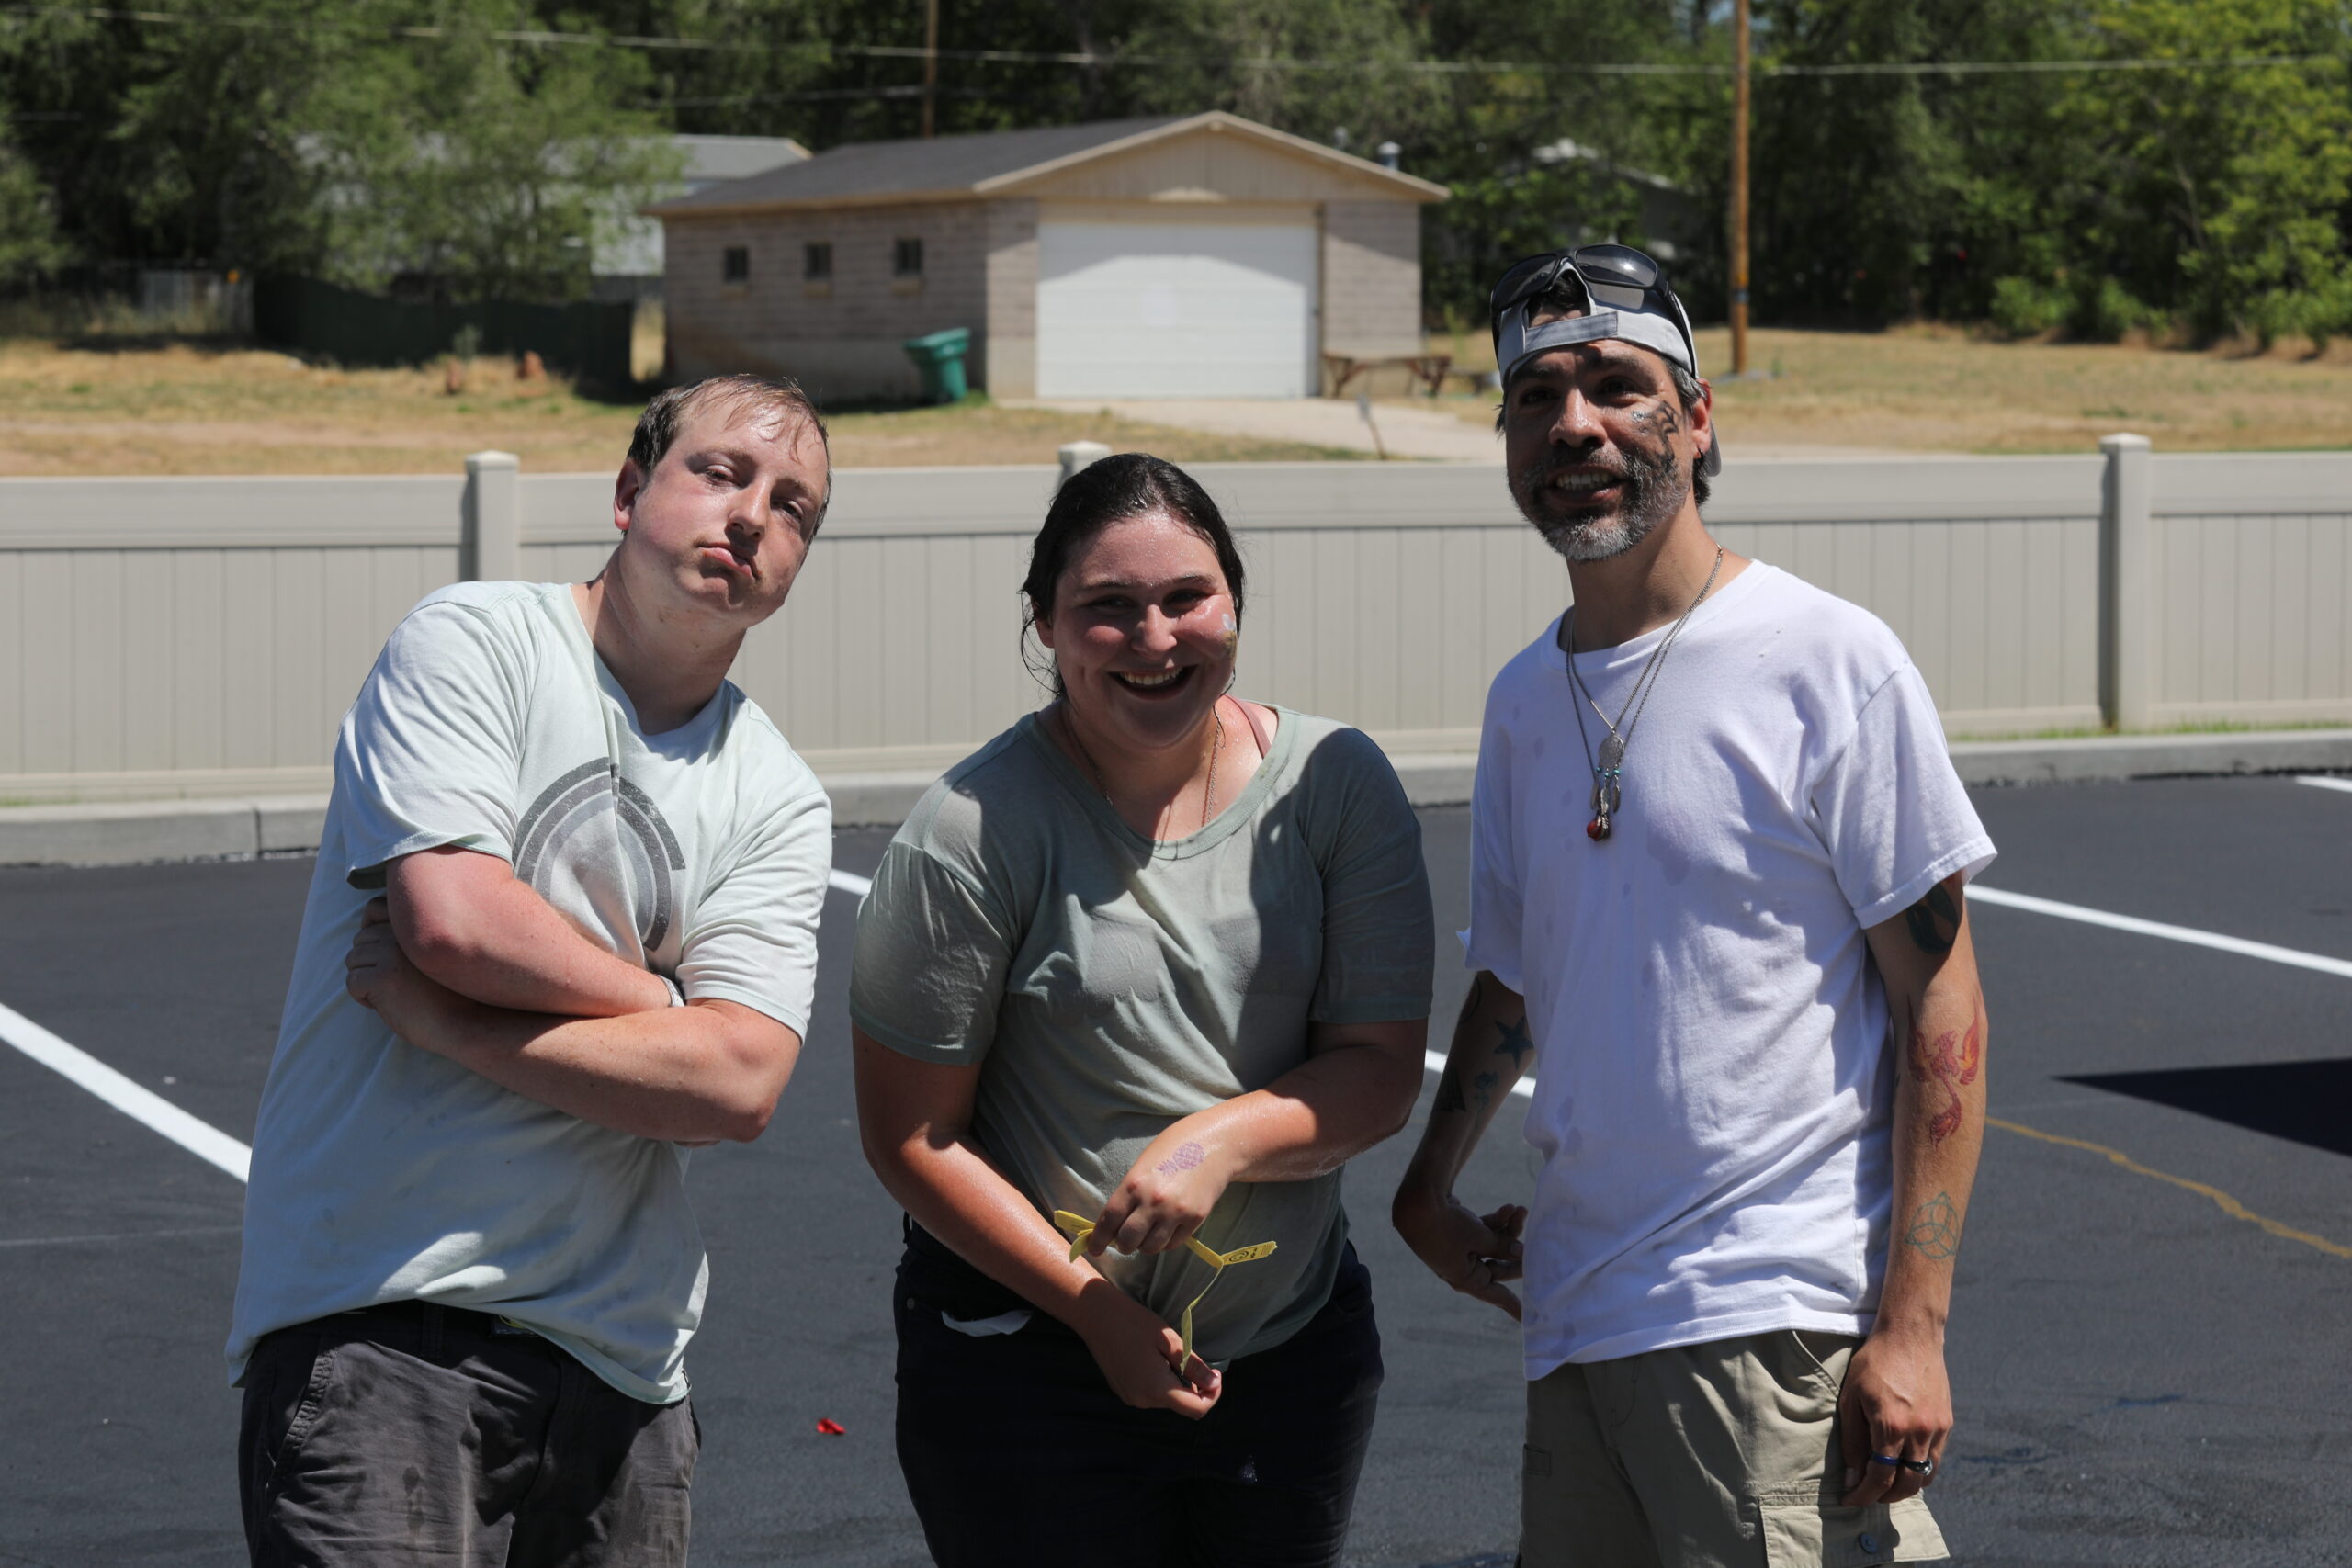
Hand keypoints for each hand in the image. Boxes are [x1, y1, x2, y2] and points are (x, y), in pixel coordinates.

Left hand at [345, 897, 464, 1046]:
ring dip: (366, 980)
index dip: (369, 926)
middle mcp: (404, 931)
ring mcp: (391, 953)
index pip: (374, 907)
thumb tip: (369, 932)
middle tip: (393, 982)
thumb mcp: (434, 952)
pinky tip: (387, 1004)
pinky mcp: (382, 977)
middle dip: (369, 962)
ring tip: (392, 993)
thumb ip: (410, 936)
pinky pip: (353, 983)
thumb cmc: (451, 992)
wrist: (464, 1022)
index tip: (380, 951)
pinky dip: (363, 997)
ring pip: (353, 960)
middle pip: (360, 939)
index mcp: (418, 921)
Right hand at [1077, 1297, 1221, 1419]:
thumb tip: (1213, 1383)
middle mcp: (1143, 1400)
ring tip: (1168, 1355)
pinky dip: (1161, 1382)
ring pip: (1167, 1398)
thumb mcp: (1169, 1340)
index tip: (1215, 1372)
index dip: (1212, 1394)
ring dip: (1176, 1382)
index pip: (1196, 1409)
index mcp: (1157, 1389)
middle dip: (1195, 1386)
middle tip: (1191, 1357)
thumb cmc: (1134, 1322)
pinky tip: (1153, 1359)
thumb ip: (1192, 1366)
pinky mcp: (1123, 1391)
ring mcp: (1130, 1398)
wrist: (1095, 1315)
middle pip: (1181, 1404)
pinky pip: (1151, 1394)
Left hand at [1089, 1123, 1235, 1258]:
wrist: (1214, 1144)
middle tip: (1125, 1241)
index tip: (1094, 1248)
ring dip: (1145, 1245)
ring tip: (1148, 1233)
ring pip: (1150, 1247)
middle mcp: (1153, 1201)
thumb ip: (1128, 1193)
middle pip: (1128, 1240)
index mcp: (1134, 1184)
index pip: (1109, 1220)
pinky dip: (1165, 1242)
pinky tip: (1167, 1229)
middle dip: (1123, 1245)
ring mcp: (1175, 1212)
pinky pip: (1172, 1244)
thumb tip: (1114, 1224)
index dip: (1098, 1238)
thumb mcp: (1142, 1166)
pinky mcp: (1195, 1219)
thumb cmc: (1173, 1150)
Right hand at [1393, 1188, 1525, 1319]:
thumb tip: (1521, 1253)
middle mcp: (1463, 1267)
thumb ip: (1503, 1247)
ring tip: (1520, 1210)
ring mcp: (1460, 1249)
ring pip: (1492, 1245)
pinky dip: (1496, 1221)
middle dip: (1516, 1250)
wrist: (1417, 1201)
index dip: (1513, 1306)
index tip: (1527, 1319)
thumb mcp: (1480, 1237)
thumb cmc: (1447, 1226)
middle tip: (1534, 1242)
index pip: (1496, 1295)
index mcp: (1465, 1279)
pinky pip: (1482, 1231)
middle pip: (1498, 1265)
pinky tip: (1508, 1208)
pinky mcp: (1458, 1232)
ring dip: (1508, 1229)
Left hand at [1838, 1325, 1951, 1505]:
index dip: (1863, 1494)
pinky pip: (1935, 1459)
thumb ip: (1853, 1440)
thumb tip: (1853, 1475)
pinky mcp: (1947, 1423)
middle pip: (1906, 1484)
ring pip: (1925, 1476)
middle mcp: (1919, 1432)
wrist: (1911, 1335)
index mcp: (1891, 1426)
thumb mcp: (1851, 1397)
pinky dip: (1920, 1470)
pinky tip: (1904, 1465)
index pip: (1879, 1476)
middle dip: (1885, 1497)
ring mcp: (1937, 1429)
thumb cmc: (1874, 1362)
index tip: (1850, 1500)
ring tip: (1885, 1484)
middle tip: (1867, 1495)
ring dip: (1905, 1487)